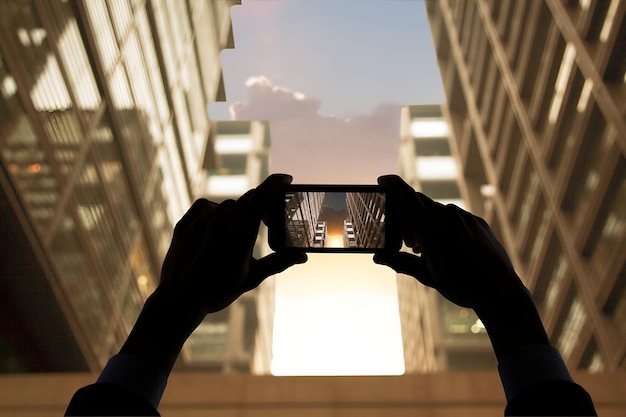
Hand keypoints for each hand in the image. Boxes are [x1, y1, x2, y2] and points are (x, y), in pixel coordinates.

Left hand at [154, 173, 306, 329]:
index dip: (276, 182)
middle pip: (249, 198)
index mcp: (243, 231)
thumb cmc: (218, 291)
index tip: (286, 178)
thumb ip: (278, 262)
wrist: (180, 301)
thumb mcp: (252, 277)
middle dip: (262, 203)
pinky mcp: (185, 224)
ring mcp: (202, 221)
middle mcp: (222, 220)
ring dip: (238, 211)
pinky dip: (214, 210)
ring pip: (227, 204)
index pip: (264, 194)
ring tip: (239, 232)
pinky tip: (216, 223)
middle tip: (268, 219)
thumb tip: (302, 257)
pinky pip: (204, 206)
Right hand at [374, 175, 526, 310]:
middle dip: (407, 217)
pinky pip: (454, 216)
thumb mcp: (426, 276)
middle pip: (418, 203)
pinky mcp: (477, 222)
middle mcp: (448, 217)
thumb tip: (378, 257)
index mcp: (431, 229)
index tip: (382, 179)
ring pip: (436, 210)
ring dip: (425, 223)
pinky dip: (443, 225)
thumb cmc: (461, 286)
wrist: (500, 291)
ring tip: (426, 249)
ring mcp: (465, 218)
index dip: (392, 185)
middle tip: (407, 242)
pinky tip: (447, 246)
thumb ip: (400, 262)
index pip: (407, 197)